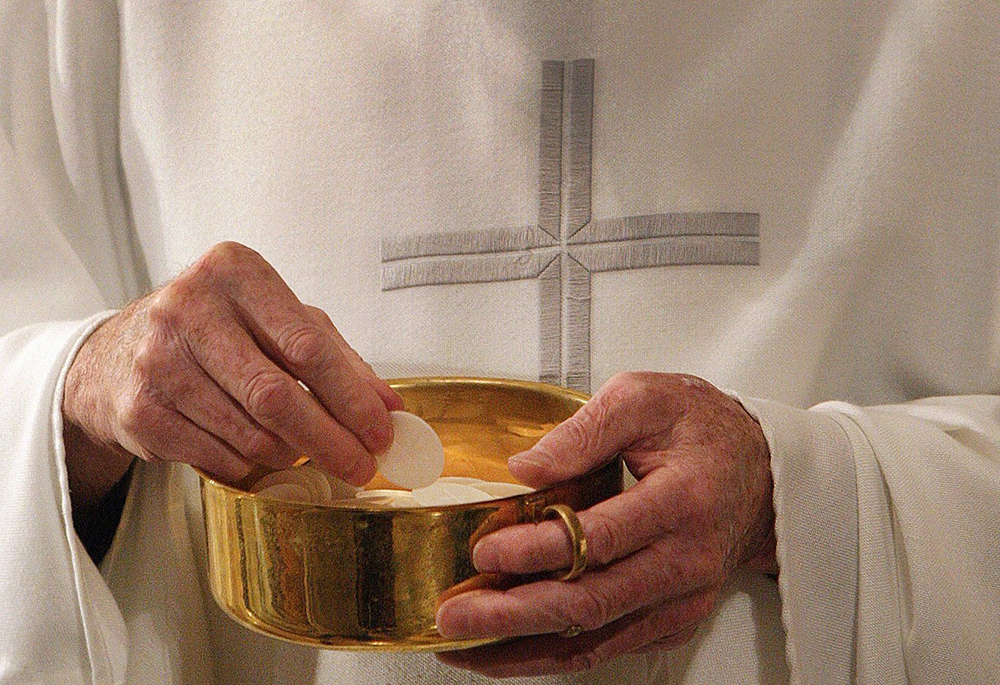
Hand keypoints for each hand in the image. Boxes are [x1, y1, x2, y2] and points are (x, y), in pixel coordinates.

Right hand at [63, 241, 401, 504]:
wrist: (119, 351)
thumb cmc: (217, 329)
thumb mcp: (277, 322)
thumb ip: (337, 358)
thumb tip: (390, 407)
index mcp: (234, 272)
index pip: (306, 345)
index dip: (351, 397)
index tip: (380, 431)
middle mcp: (188, 308)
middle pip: (276, 395)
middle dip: (329, 439)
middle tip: (360, 464)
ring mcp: (157, 359)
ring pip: (250, 432)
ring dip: (290, 452)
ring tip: (300, 448)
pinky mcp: (139, 408)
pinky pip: (218, 457)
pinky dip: (249, 465)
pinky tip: (255, 451)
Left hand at [436, 372, 774, 676]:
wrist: (759, 472)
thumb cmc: (701, 429)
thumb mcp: (645, 398)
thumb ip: (584, 430)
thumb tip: (525, 468)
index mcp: (683, 500)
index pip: (600, 537)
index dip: (538, 550)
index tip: (486, 550)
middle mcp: (687, 560)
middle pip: (592, 601)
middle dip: (515, 614)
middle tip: (455, 616)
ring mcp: (682, 598)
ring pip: (596, 637)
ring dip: (524, 645)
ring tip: (465, 645)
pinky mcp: (673, 618)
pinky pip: (609, 647)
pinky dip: (553, 654)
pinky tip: (508, 650)